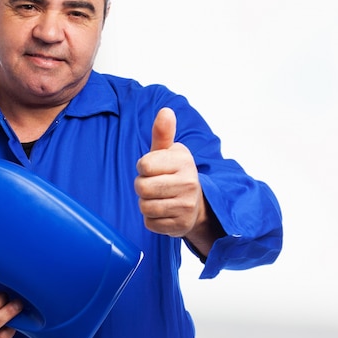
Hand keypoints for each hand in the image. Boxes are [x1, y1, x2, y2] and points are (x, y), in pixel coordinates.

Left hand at [134, 108, 205, 237]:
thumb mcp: (168, 151)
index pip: (144, 165)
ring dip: (146, 204)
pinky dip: (152, 219)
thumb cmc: (174, 173)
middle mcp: (189, 182)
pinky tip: (164, 212)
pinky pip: (150, 223)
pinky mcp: (181, 225)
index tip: (153, 168)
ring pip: (145, 207)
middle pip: (142, 187)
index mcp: (183, 161)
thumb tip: (165, 111)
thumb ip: (162, 133)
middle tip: (155, 184)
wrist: (196, 204)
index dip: (143, 167)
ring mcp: (186, 205)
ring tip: (159, 198)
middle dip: (142, 187)